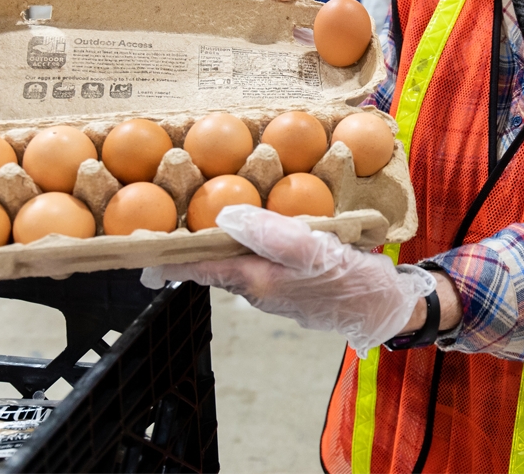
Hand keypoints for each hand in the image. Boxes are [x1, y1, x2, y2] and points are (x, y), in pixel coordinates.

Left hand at [141, 205, 433, 355]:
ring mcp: (274, 288)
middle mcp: (257, 287)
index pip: (199, 267)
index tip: (137, 252)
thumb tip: (224, 214)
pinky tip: (258, 225)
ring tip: (202, 216)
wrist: (386, 309)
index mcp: (255, 280)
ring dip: (218, 242)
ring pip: (236, 261)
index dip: (168, 257)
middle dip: (188, 247)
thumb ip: (269, 232)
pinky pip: (260, 259)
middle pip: (212, 264)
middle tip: (163, 226)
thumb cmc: (350, 280)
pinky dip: (249, 243)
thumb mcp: (313, 250)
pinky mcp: (291, 284)